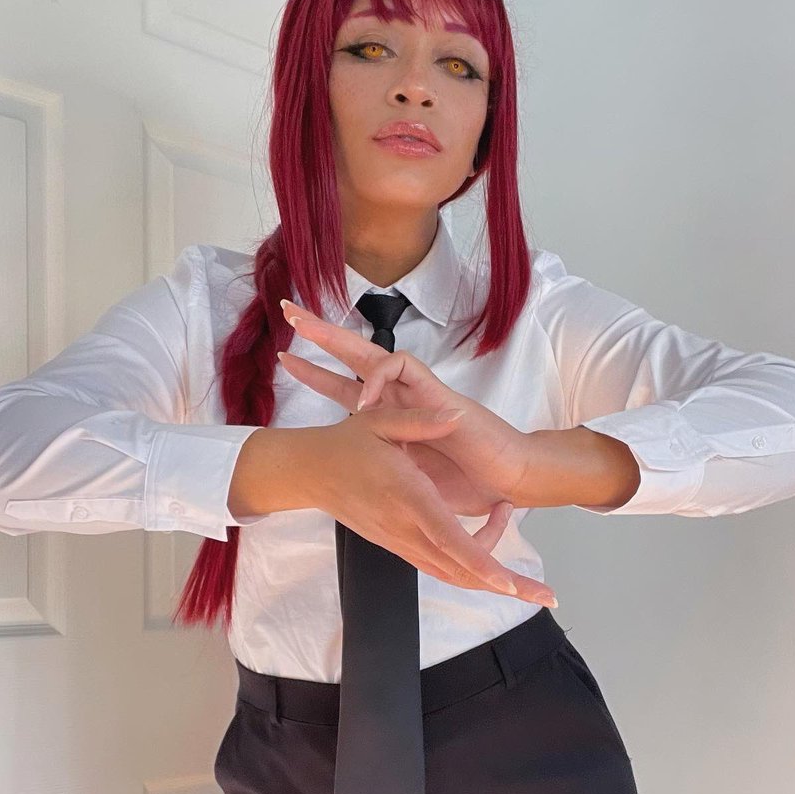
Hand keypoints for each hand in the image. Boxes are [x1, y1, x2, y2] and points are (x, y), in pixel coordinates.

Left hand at [277, 298, 532, 517]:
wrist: (507, 481)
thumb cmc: (470, 483)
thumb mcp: (410, 481)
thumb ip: (385, 468)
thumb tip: (348, 475)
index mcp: (393, 418)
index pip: (348, 387)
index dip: (318, 374)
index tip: (287, 359)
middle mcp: (403, 398)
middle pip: (356, 356)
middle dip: (322, 335)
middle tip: (288, 309)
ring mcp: (419, 393)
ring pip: (374, 352)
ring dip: (338, 340)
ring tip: (306, 330)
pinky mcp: (436, 392)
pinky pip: (403, 367)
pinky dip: (378, 378)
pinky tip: (363, 399)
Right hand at [299, 405, 557, 606]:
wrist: (310, 473)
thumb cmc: (346, 444)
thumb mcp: (379, 421)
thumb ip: (420, 420)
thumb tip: (456, 415)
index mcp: (407, 497)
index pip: (448, 538)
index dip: (481, 560)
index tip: (508, 582)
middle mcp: (407, 528)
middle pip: (461, 569)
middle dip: (505, 585)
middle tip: (547, 596)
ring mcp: (402, 542)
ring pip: (453, 573)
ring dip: (492, 582)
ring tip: (530, 586)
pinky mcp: (400, 545)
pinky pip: (440, 566)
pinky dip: (471, 568)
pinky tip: (493, 566)